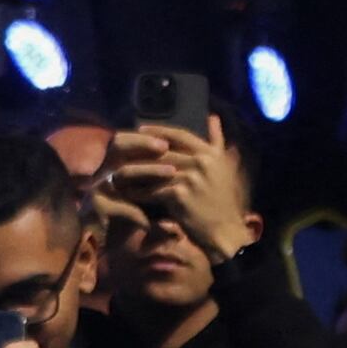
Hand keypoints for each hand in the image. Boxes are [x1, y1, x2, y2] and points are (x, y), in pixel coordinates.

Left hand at [105, 117, 256, 259]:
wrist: (226, 231)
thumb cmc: (225, 200)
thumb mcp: (225, 165)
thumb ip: (217, 141)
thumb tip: (213, 116)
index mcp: (210, 153)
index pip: (180, 135)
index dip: (158, 131)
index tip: (140, 129)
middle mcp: (201, 161)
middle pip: (163, 151)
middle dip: (141, 152)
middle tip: (123, 152)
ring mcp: (190, 178)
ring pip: (155, 170)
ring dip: (136, 172)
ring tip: (120, 172)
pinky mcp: (179, 195)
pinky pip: (153, 190)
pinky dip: (140, 192)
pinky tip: (128, 193)